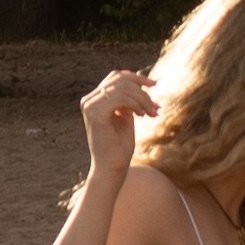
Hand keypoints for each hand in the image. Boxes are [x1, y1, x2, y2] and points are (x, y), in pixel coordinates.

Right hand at [79, 67, 154, 181]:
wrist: (112, 167)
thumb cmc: (120, 146)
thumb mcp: (127, 116)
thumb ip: (130, 100)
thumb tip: (144, 83)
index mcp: (94, 99)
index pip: (116, 77)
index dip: (136, 77)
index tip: (155, 84)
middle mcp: (89, 100)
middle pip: (119, 79)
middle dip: (142, 90)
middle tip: (156, 107)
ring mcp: (90, 106)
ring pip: (122, 88)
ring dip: (142, 99)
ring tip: (152, 114)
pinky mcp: (95, 114)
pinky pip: (120, 98)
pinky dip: (136, 104)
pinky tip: (142, 116)